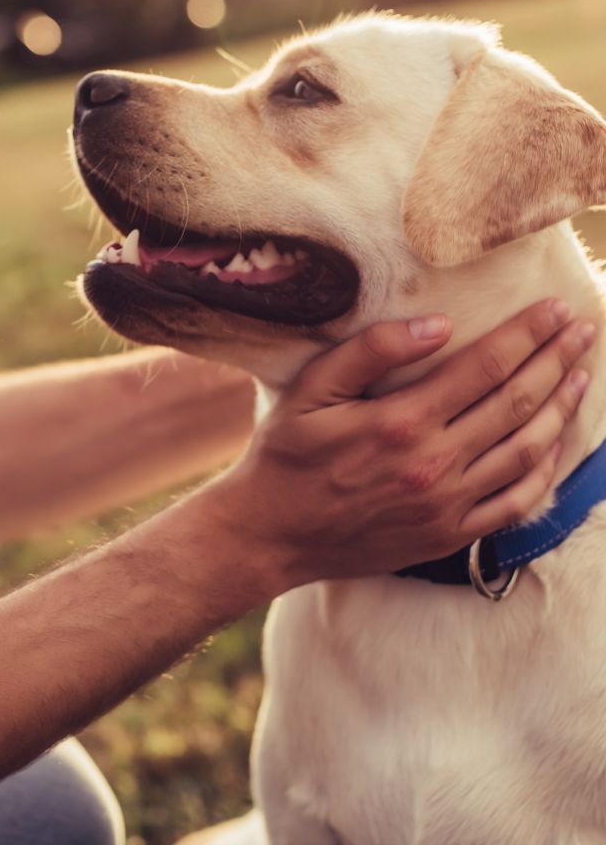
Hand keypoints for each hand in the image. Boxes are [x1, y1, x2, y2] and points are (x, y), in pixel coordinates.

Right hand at [208, 299, 594, 589]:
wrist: (270, 535)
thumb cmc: (285, 456)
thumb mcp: (310, 391)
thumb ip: (371, 351)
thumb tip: (438, 325)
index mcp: (400, 422)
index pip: (485, 366)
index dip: (527, 334)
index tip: (557, 308)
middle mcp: (433, 464)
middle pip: (517, 403)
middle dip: (556, 360)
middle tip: (584, 330)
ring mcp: (446, 505)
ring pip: (526, 450)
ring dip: (561, 408)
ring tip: (581, 376)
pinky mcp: (448, 536)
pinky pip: (515, 502)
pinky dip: (545, 470)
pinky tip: (555, 443)